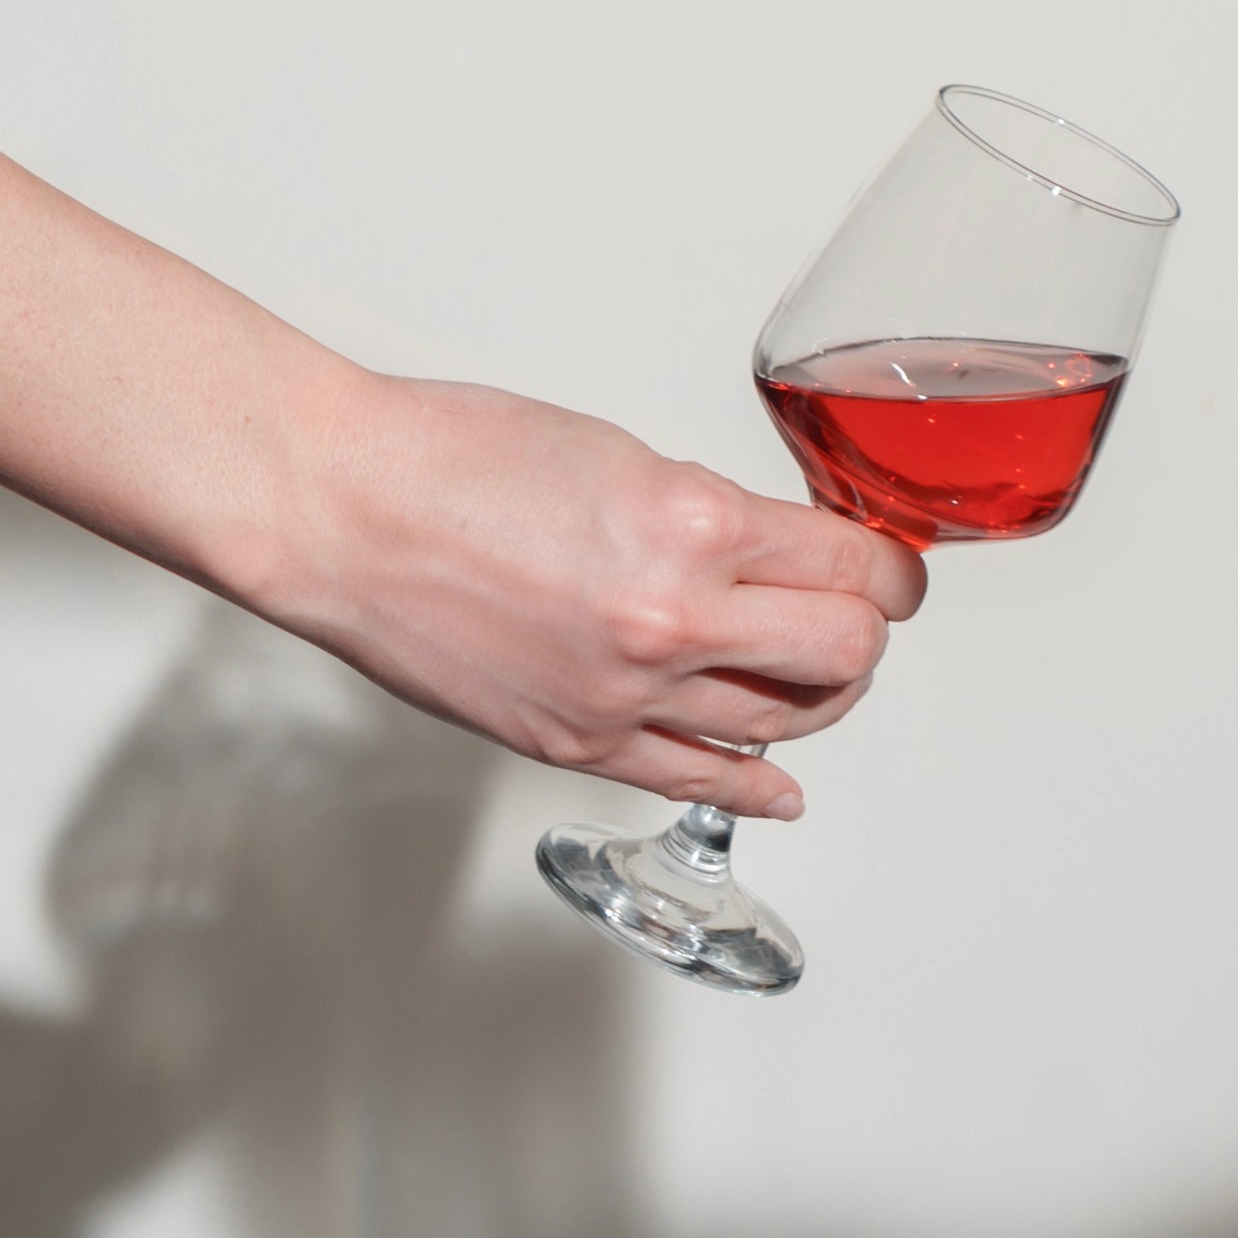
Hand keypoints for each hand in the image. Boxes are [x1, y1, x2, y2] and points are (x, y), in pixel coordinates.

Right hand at [270, 369, 924, 818]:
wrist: (343, 513)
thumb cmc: (453, 459)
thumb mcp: (619, 453)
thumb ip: (704, 512)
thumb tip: (764, 551)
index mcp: (692, 525)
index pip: (853, 566)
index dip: (892, 570)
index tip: (894, 568)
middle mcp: (672, 620)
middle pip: (844, 654)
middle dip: (872, 632)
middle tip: (874, 613)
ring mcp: (625, 697)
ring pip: (785, 726)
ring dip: (820, 699)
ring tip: (825, 676)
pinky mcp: (576, 746)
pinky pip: (698, 781)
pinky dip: (756, 784)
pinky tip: (779, 782)